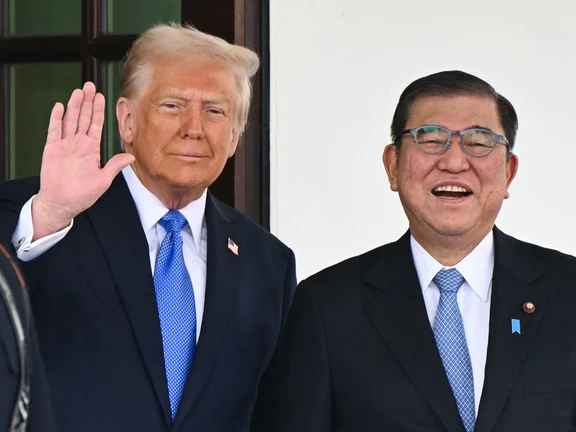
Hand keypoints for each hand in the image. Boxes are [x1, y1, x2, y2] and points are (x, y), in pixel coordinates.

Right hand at [32, 82, 134, 239]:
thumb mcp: (104, 180)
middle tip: (90, 86)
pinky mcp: (52, 149)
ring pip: (70, 120)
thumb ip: (115, 166)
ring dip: (74, 106)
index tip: (102, 97)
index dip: (98, 111)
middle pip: (83, 118)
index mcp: (91, 149)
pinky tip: (60, 107)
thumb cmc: (83, 194)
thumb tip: (131, 156)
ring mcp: (65, 145)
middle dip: (87, 102)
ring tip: (79, 91)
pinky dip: (57, 118)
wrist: (63, 203)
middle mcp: (78, 144)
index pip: (96, 125)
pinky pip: (54, 131)